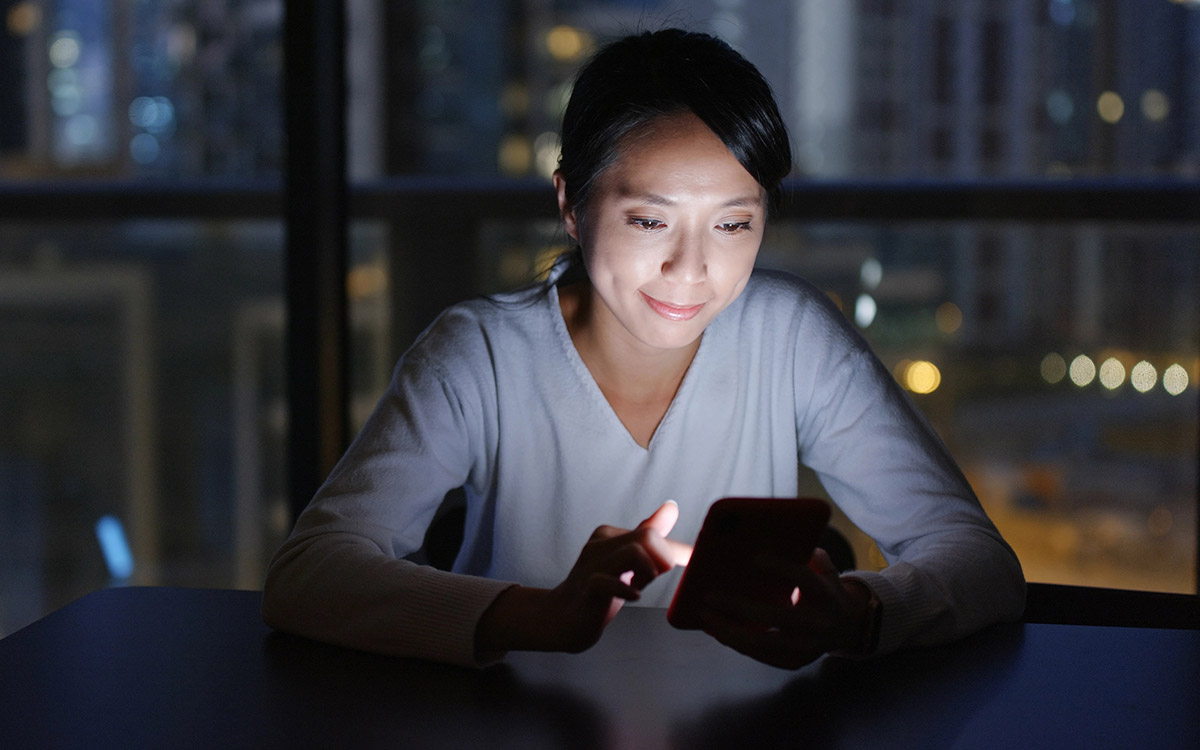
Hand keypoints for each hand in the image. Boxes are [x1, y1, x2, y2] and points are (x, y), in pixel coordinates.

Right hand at [476, 501, 691, 654]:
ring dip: (648, 572)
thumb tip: (671, 507)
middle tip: (653, 579)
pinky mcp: (587, 588)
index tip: (692, 563)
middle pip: (647, 537)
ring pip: (634, 552)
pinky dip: (627, 590)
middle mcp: (599, 544)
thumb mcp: (626, 561)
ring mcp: (591, 565)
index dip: (677, 551)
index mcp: (609, 535)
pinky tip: (633, 596)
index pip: (652, 532)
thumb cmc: (599, 590)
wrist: (561, 618)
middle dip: (663, 559)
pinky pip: (610, 582)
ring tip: (640, 586)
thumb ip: (648, 536)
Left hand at [697, 548, 871, 668]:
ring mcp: (807, 647)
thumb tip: (764, 537)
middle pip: (775, 616)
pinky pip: (760, 655)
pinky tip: (715, 628)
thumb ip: (802, 552)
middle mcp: (819, 623)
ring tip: (704, 615)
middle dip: (738, 606)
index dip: (781, 568)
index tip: (753, 558)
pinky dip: (735, 642)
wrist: (849, 627)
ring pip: (762, 642)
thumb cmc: (825, 589)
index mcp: (827, 594)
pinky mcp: (795, 661)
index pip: (804, 579)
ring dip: (728, 630)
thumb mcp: (822, 567)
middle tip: (709, 595)